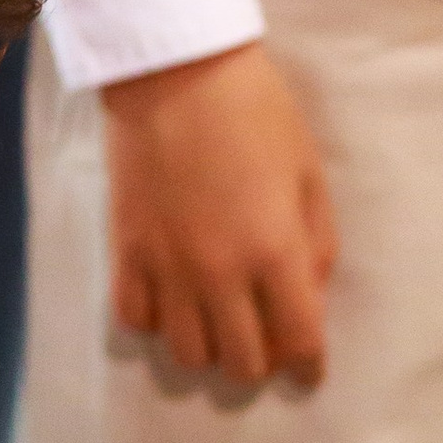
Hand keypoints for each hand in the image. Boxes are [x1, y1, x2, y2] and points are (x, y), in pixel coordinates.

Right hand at [101, 41, 336, 384]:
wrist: (175, 74)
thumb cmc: (256, 113)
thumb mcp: (308, 174)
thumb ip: (315, 244)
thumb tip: (309, 297)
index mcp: (275, 251)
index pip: (298, 340)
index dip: (309, 366)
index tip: (309, 368)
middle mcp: (219, 274)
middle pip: (241, 362)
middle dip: (261, 364)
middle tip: (264, 342)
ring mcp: (166, 267)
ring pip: (186, 353)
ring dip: (209, 350)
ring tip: (216, 326)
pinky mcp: (126, 252)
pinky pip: (135, 319)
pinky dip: (156, 324)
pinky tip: (171, 303)